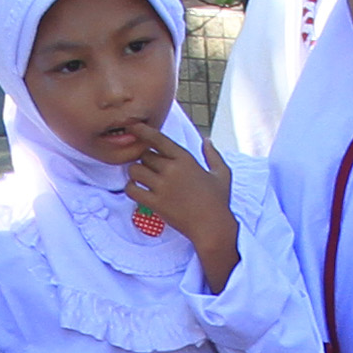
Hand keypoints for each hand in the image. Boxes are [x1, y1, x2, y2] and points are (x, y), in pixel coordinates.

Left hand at [120, 127, 237, 284]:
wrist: (212, 227)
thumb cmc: (218, 202)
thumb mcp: (222, 174)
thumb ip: (213, 155)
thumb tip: (207, 140)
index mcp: (186, 159)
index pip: (158, 139)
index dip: (143, 131)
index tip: (133, 125)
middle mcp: (172, 170)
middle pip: (144, 155)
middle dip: (144, 160)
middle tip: (150, 169)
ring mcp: (162, 186)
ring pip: (135, 170)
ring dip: (135, 173)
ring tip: (142, 179)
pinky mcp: (155, 203)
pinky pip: (132, 189)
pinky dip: (131, 188)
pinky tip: (137, 190)